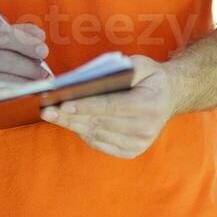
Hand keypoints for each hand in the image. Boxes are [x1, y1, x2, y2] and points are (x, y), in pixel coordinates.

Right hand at [0, 21, 48, 96]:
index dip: (26, 43)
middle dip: (30, 67)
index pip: (5, 36)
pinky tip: (24, 93)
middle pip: (7, 60)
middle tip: (45, 73)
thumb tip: (39, 36)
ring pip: (4, 80)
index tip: (43, 50)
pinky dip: (14, 95)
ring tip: (39, 83)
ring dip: (26, 83)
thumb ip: (19, 33)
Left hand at [41, 55, 174, 158]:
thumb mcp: (141, 64)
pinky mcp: (132, 152)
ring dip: (72, 125)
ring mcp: (139, 144)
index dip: (85, 105)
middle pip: (100, 123)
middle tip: (46, 109)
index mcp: (149, 105)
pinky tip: (70, 123)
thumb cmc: (150, 77)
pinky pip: (101, 144)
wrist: (170, 97)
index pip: (111, 106)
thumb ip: (118, 70)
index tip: (62, 103)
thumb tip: (86, 80)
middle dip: (71, 116)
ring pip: (97, 135)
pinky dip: (84, 133)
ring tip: (52, 115)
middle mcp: (146, 129)